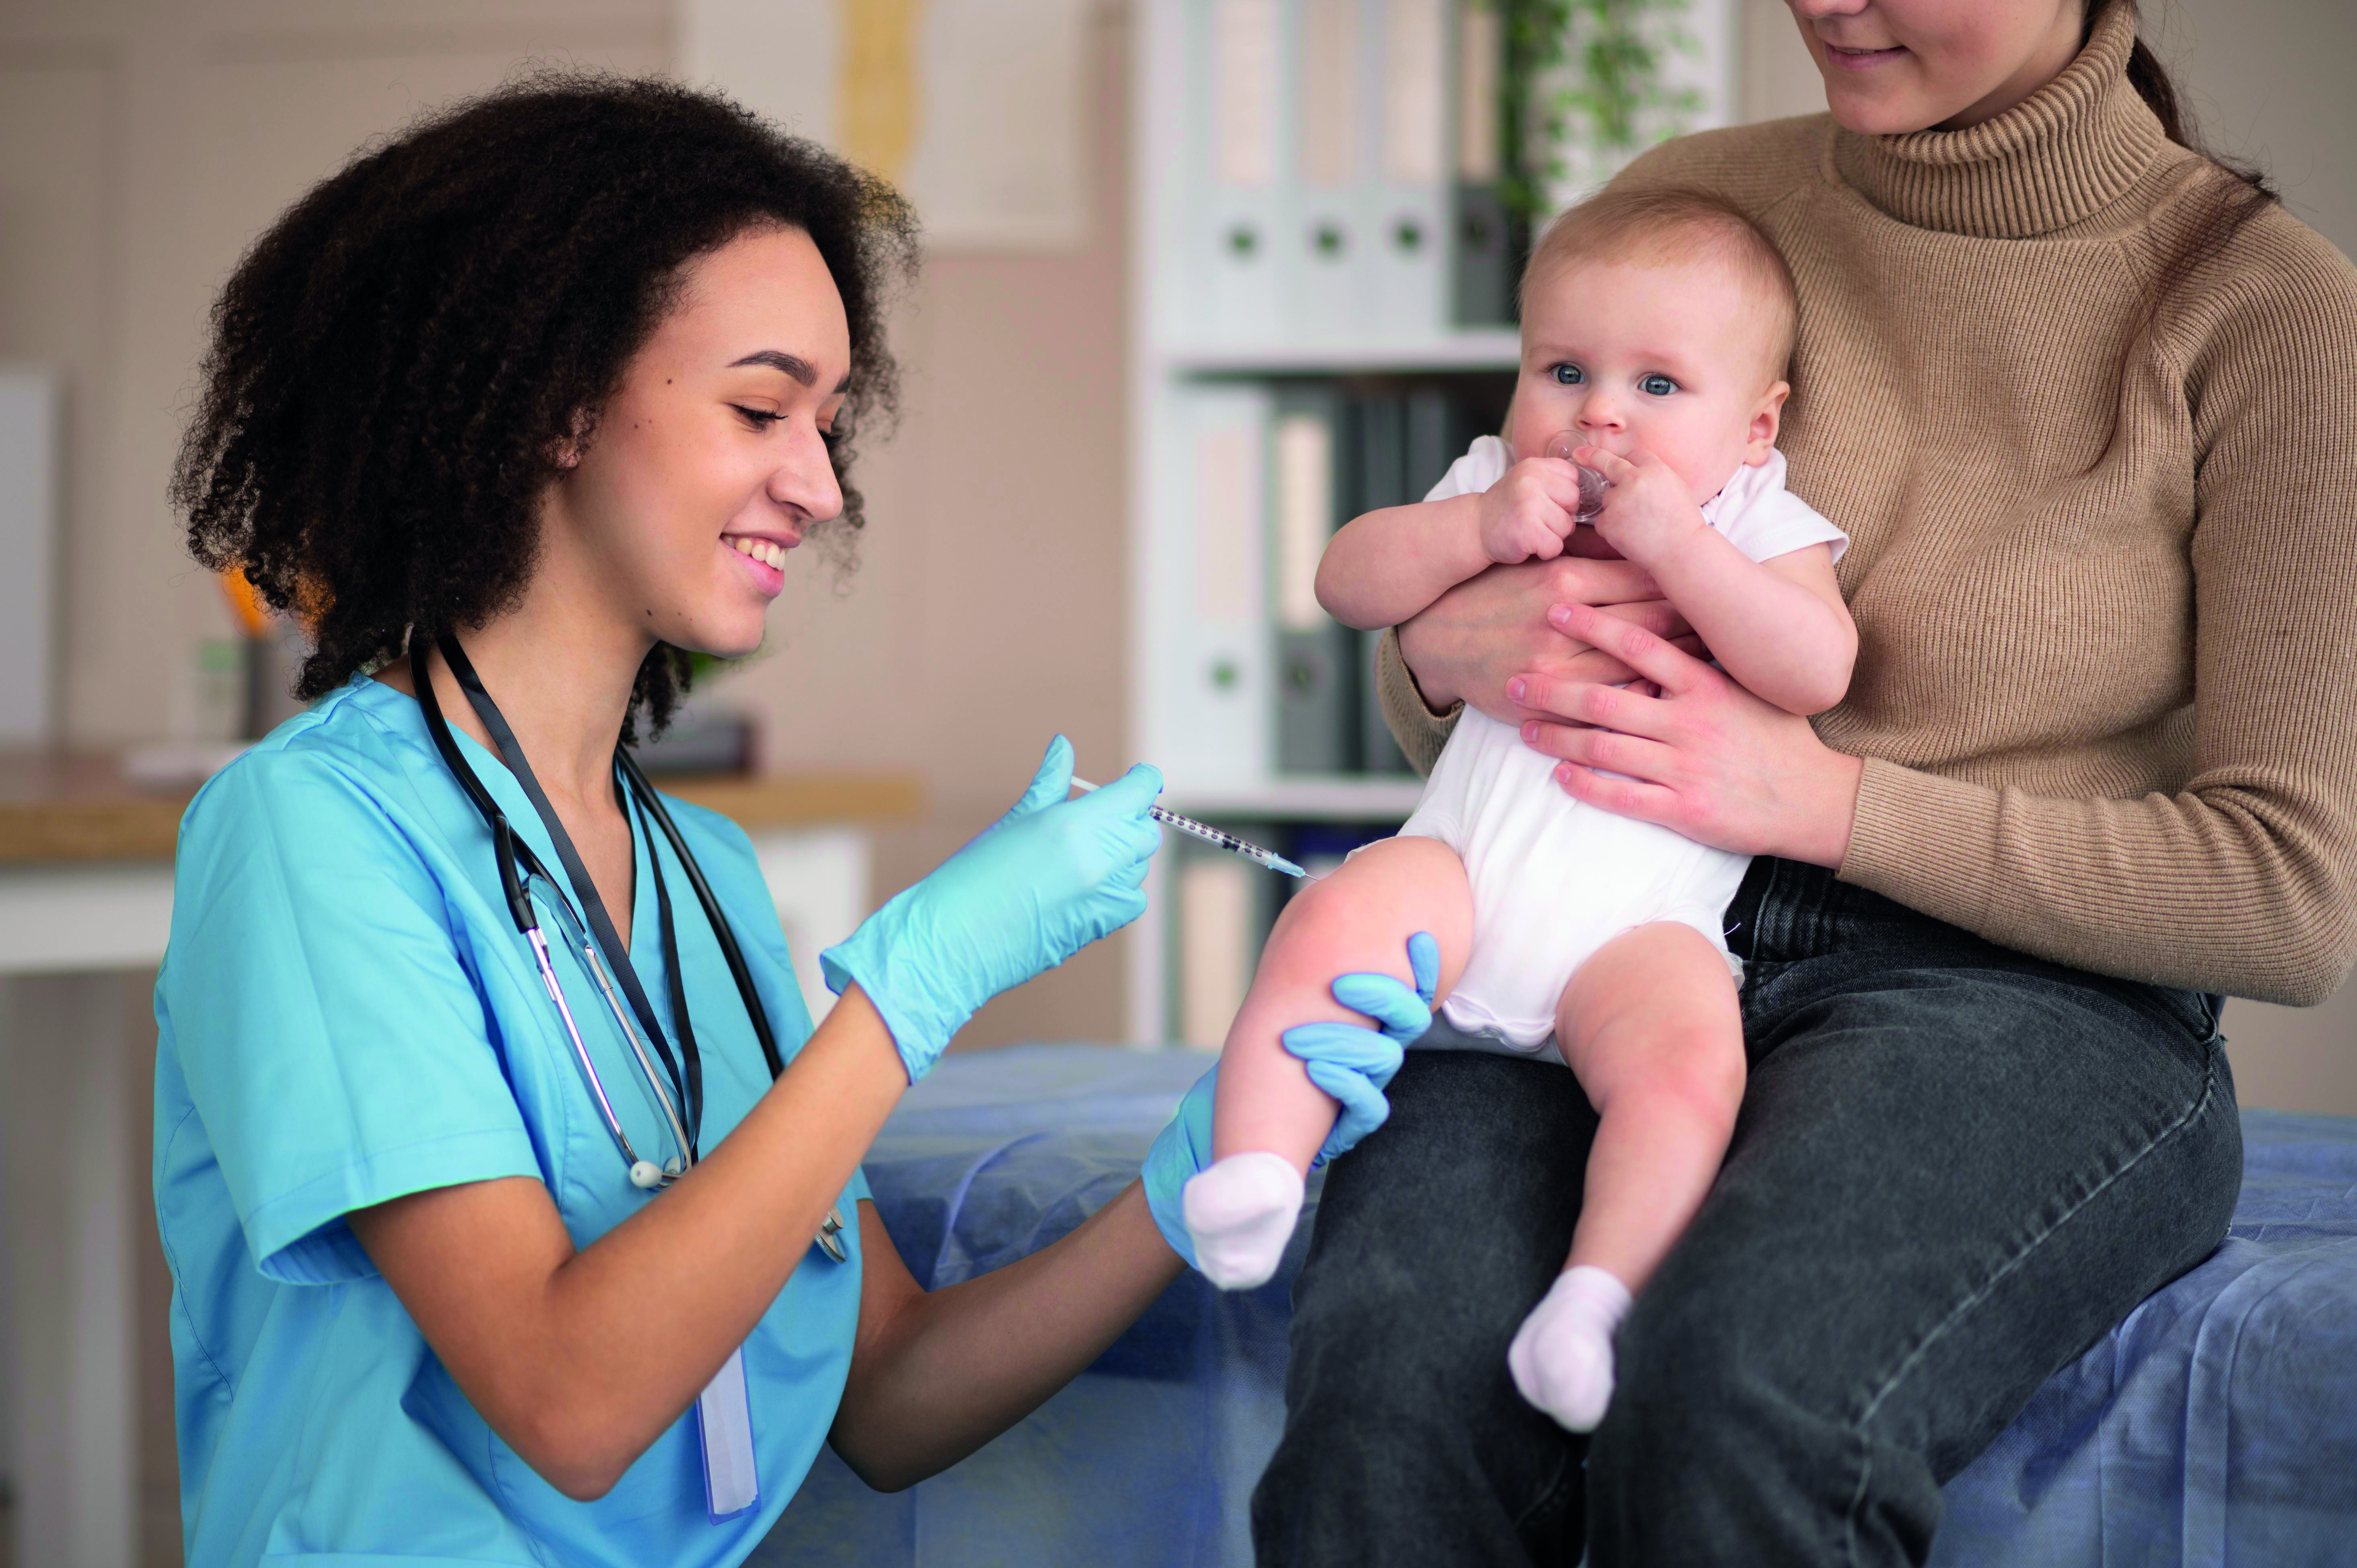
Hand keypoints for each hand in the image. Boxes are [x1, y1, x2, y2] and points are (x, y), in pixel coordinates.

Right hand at [822, 737, 1160, 1081]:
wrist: (953, 941)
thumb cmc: (972, 877)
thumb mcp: (1014, 821)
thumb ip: (1051, 782)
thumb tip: (1064, 745)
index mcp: (1074, 825)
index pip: (1138, 793)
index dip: (1142, 781)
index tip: (1136, 778)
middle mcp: (1097, 860)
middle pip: (1145, 831)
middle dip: (1131, 819)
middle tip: (1102, 818)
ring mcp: (1103, 897)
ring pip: (1139, 865)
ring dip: (1123, 855)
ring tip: (1081, 855)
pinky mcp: (1101, 926)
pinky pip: (1132, 898)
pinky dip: (1119, 888)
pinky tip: (1085, 885)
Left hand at [1142, 933, 1438, 1266]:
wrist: (1246, 1115)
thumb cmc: (1266, 1051)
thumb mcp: (1288, 1004)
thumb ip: (1312, 972)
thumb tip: (1312, 914)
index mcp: (1369, 1020)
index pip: (1413, 990)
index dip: (1424, 966)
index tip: (1414, 939)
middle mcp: (1376, 1049)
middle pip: (1409, 1018)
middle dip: (1381, 995)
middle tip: (1338, 984)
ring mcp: (1368, 1083)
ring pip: (1385, 1058)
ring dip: (1341, 1041)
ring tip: (1294, 1039)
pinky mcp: (1352, 1122)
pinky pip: (1369, 1108)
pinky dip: (1343, 1085)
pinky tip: (1312, 1072)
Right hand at [1396, 556, 1704, 721]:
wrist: (1432, 638)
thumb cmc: (1492, 592)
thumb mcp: (1535, 561)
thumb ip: (1585, 554)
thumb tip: (1642, 544)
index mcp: (1563, 578)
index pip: (1642, 577)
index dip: (1684, 582)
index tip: (1715, 585)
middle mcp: (1561, 621)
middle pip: (1648, 620)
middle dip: (1694, 623)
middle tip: (1733, 625)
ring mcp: (1552, 665)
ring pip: (1633, 663)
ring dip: (1678, 662)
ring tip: (1716, 659)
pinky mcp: (1543, 699)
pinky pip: (1605, 699)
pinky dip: (1640, 695)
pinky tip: (1670, 694)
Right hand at [1476, 458, 1591, 564]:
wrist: (1475, 528)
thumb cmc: (1507, 507)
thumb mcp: (1527, 481)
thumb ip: (1554, 480)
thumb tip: (1595, 490)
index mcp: (1535, 466)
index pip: (1573, 478)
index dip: (1565, 496)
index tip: (1547, 503)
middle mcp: (1531, 481)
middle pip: (1574, 501)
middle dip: (1562, 516)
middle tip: (1539, 520)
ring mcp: (1528, 504)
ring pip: (1567, 526)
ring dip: (1553, 536)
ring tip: (1531, 531)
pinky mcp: (1527, 531)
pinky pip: (1555, 546)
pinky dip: (1545, 551)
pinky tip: (1528, 544)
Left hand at [1509, 603, 1862, 865]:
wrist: (1815, 799)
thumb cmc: (1778, 738)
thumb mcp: (1747, 688)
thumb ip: (1704, 663)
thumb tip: (1667, 622)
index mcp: (1704, 685)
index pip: (1638, 644)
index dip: (1592, 626)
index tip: (1556, 611)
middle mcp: (1690, 721)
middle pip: (1604, 697)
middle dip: (1551, 689)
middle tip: (1513, 679)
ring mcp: (1684, 767)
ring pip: (1603, 748)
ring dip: (1557, 739)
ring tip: (1524, 730)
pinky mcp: (1684, 810)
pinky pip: (1622, 796)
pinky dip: (1586, 787)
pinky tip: (1559, 778)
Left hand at [1575, 445, 1708, 565]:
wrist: (1681, 552)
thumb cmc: (1683, 524)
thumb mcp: (1677, 488)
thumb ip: (1654, 476)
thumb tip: (1636, 472)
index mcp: (1654, 469)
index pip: (1633, 455)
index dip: (1629, 461)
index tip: (1612, 457)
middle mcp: (1634, 480)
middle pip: (1608, 464)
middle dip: (1592, 456)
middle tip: (1579, 455)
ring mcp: (1618, 500)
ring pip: (1607, 497)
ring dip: (1616, 507)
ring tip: (1639, 524)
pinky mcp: (1607, 521)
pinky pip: (1603, 520)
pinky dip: (1612, 528)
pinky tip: (1630, 536)